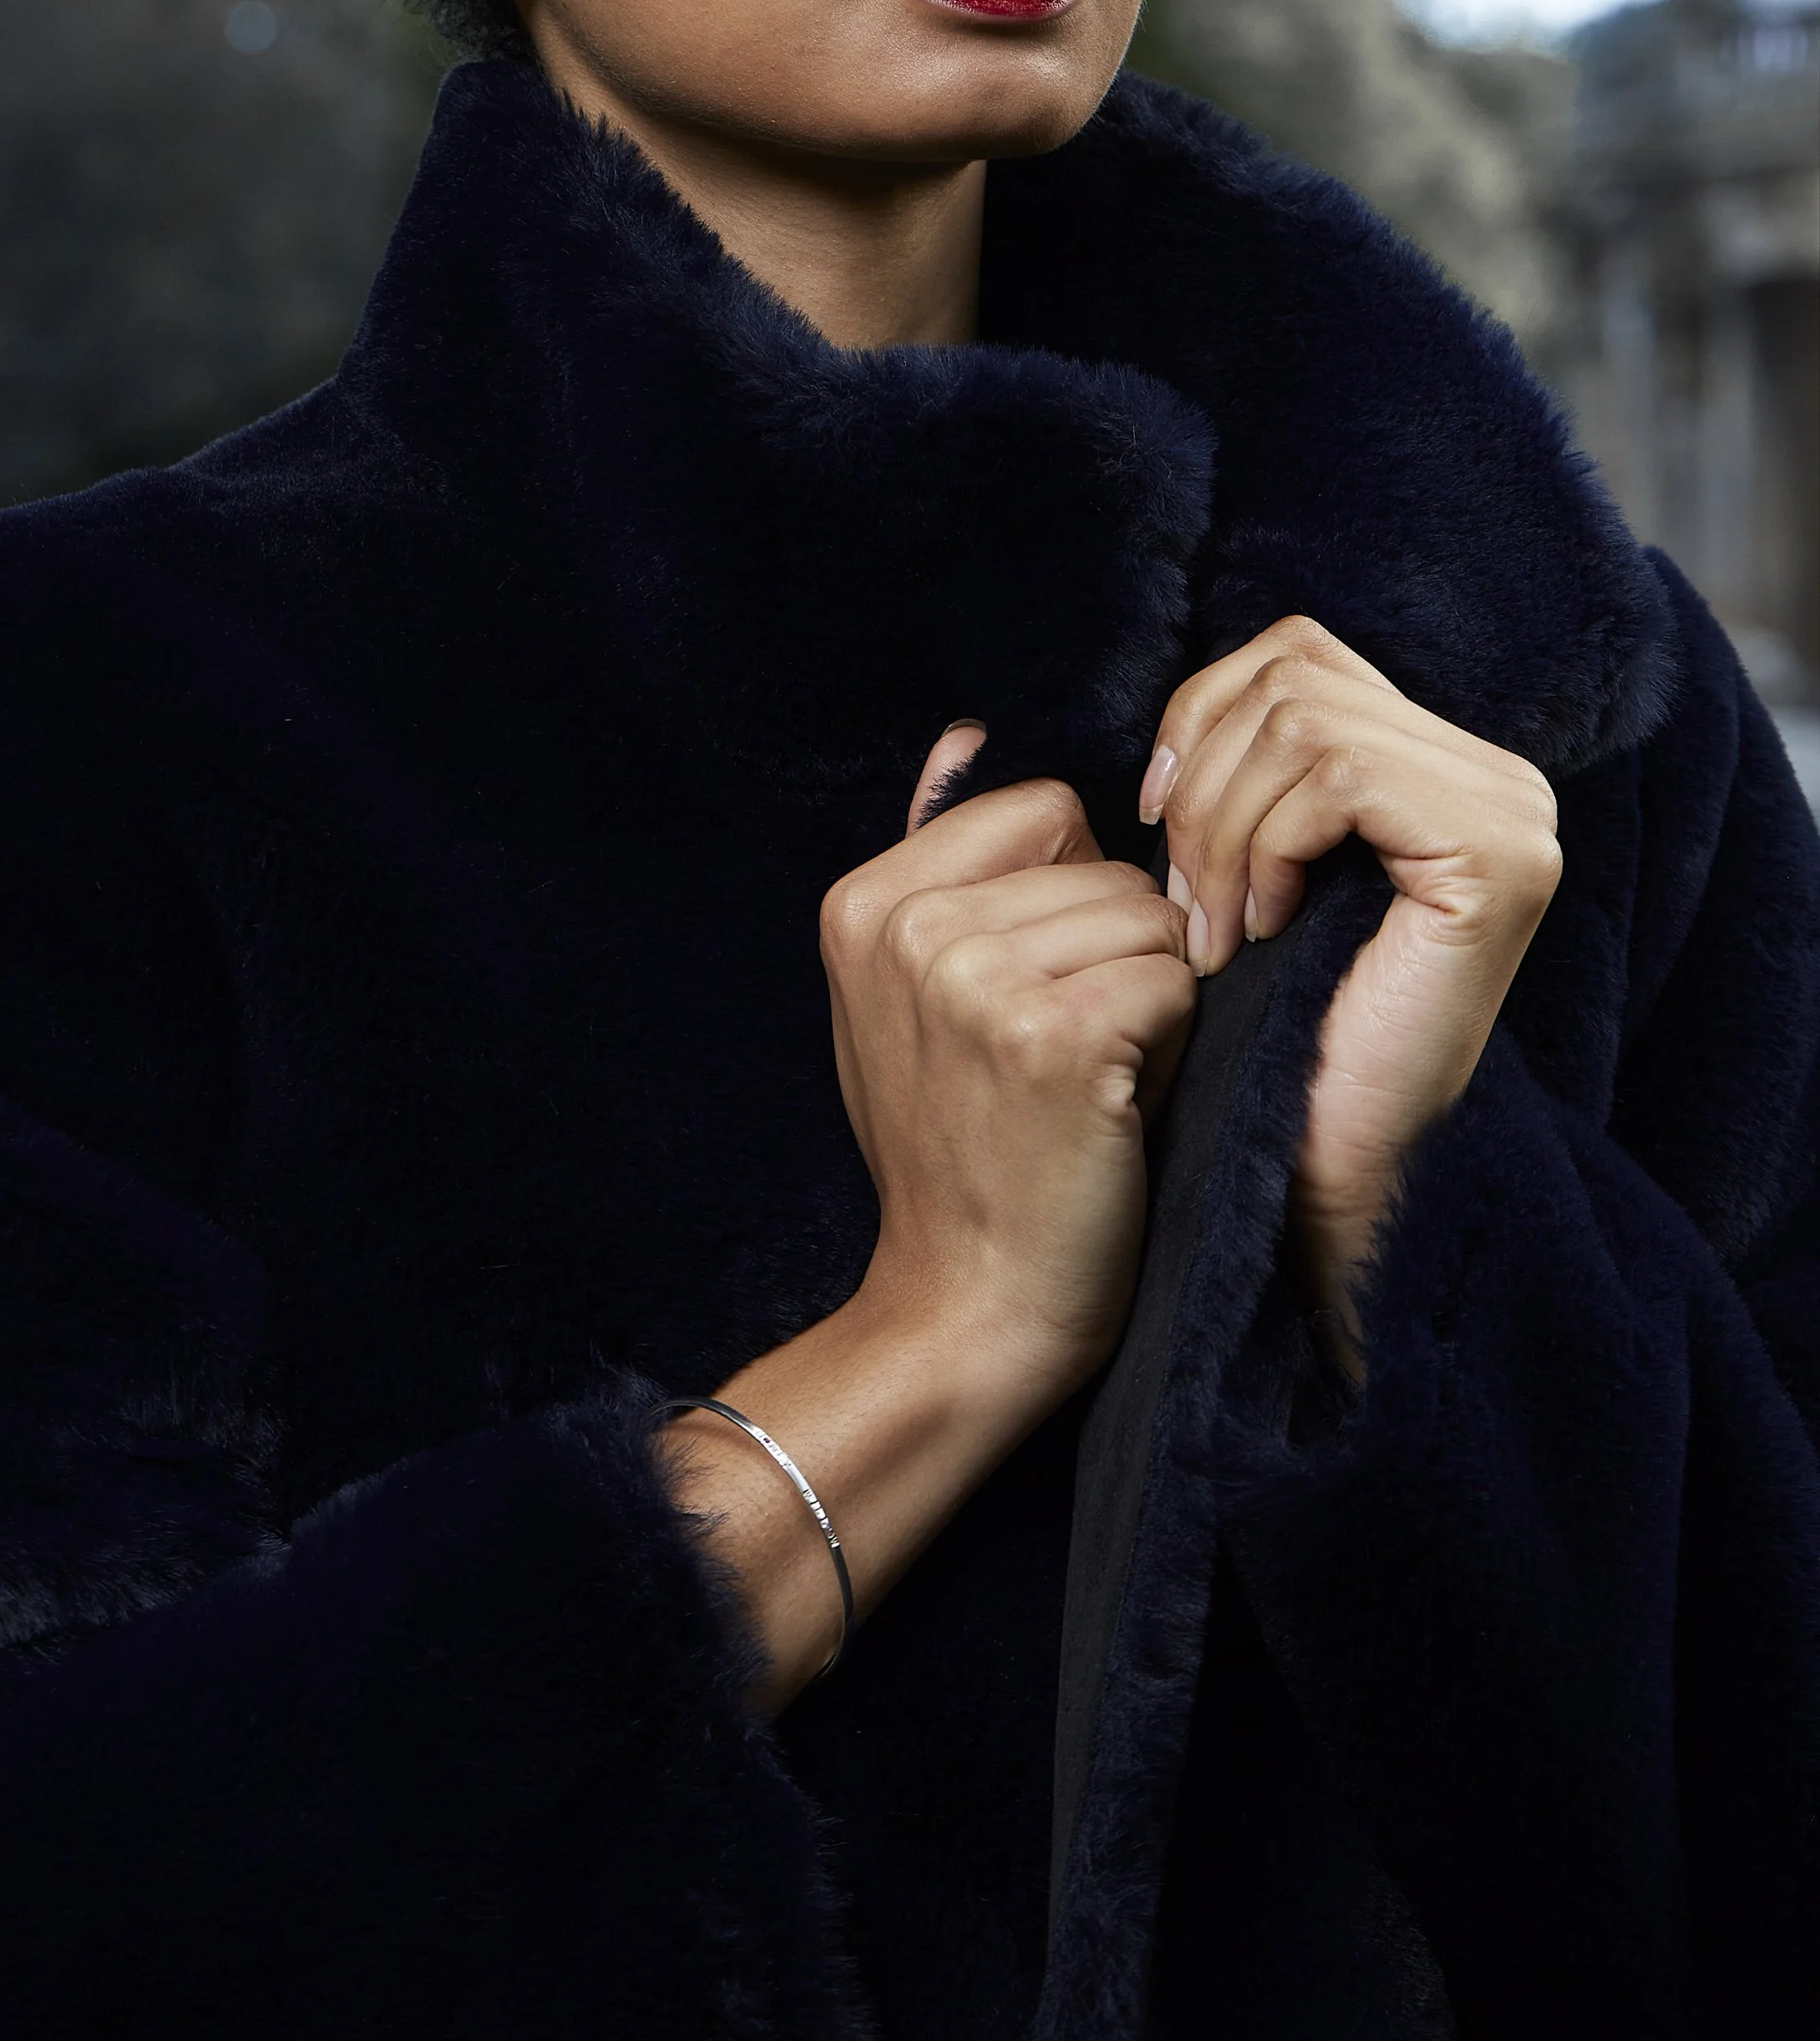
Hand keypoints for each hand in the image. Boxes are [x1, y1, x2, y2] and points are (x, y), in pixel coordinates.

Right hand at [820, 723, 1196, 1391]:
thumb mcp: (911, 993)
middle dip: (1117, 950)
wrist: (969, 1307)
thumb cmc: (960, 1149)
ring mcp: (971, 979)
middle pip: (1106, 863)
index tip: (1030, 993)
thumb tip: (964, 733)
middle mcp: (906, 926)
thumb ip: (941, 862)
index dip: (1071, 898)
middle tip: (1063, 1055)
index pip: (1046, 808)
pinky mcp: (1051, 1037)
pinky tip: (1116, 1106)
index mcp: (865, 900)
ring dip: (1151, 997)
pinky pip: (1176, 978)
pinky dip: (1172, 1043)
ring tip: (1090, 1080)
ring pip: (1151, 917)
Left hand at [1138, 619, 1560, 1348]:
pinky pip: (1339, 774)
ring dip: (1224, 826)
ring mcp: (1513, 813)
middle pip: (1293, 673)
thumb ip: (1200, 772)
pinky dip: (1269, 845)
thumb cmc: (1254, 1034)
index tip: (1152, 822)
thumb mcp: (1219, 872)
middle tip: (1184, 901)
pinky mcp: (1498, 855)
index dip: (1198, 721)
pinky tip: (1264, 931)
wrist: (1303, 1171)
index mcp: (1437, 766)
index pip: (1293, 653)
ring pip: (1303, 719)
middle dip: (1203, 783)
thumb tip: (1055, 729)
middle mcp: (1496, 777)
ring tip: (1219, 930)